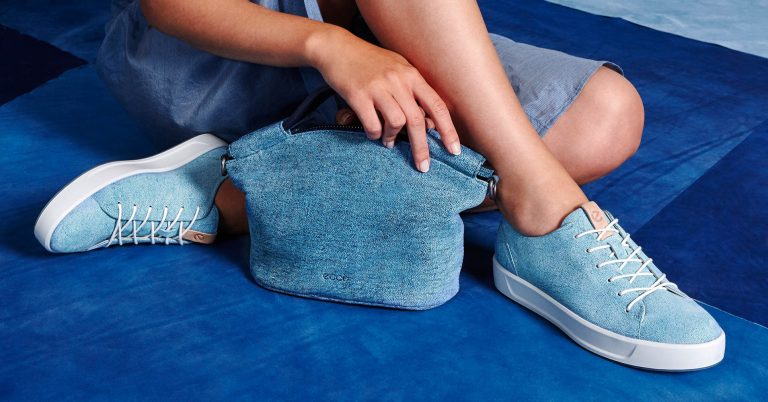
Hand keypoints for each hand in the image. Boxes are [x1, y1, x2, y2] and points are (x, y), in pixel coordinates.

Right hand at [308, 28, 460, 171]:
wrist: (337, 48)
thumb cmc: (368, 61)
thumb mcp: (397, 68)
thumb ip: (412, 91)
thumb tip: (428, 121)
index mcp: (411, 75)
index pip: (437, 105)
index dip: (448, 130)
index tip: (454, 150)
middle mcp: (398, 80)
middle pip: (417, 120)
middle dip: (422, 148)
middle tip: (423, 166)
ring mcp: (378, 87)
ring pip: (396, 123)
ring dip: (393, 138)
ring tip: (388, 141)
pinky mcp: (358, 95)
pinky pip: (372, 124)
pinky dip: (374, 135)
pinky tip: (372, 134)